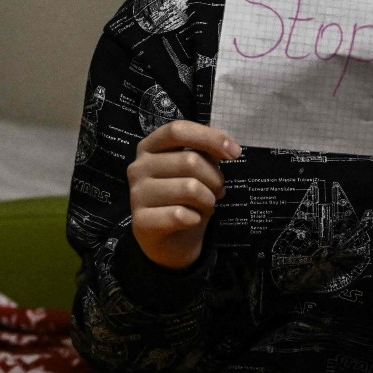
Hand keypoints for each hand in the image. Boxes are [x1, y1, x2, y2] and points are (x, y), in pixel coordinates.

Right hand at [129, 121, 239, 270]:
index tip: (234, 152)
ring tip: (205, 206)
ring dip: (208, 200)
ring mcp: (137, 194)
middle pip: (190, 160)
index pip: (177, 130)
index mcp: (150, 147)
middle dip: (214, 178)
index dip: (209, 137)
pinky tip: (192, 221)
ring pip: (190, 188)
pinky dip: (196, 219)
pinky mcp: (141, 221)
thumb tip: (226, 146)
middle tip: (218, 191)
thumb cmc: (185, 200)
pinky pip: (180, 215)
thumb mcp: (196, 171)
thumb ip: (205, 153)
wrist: (171, 242)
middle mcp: (139, 167)